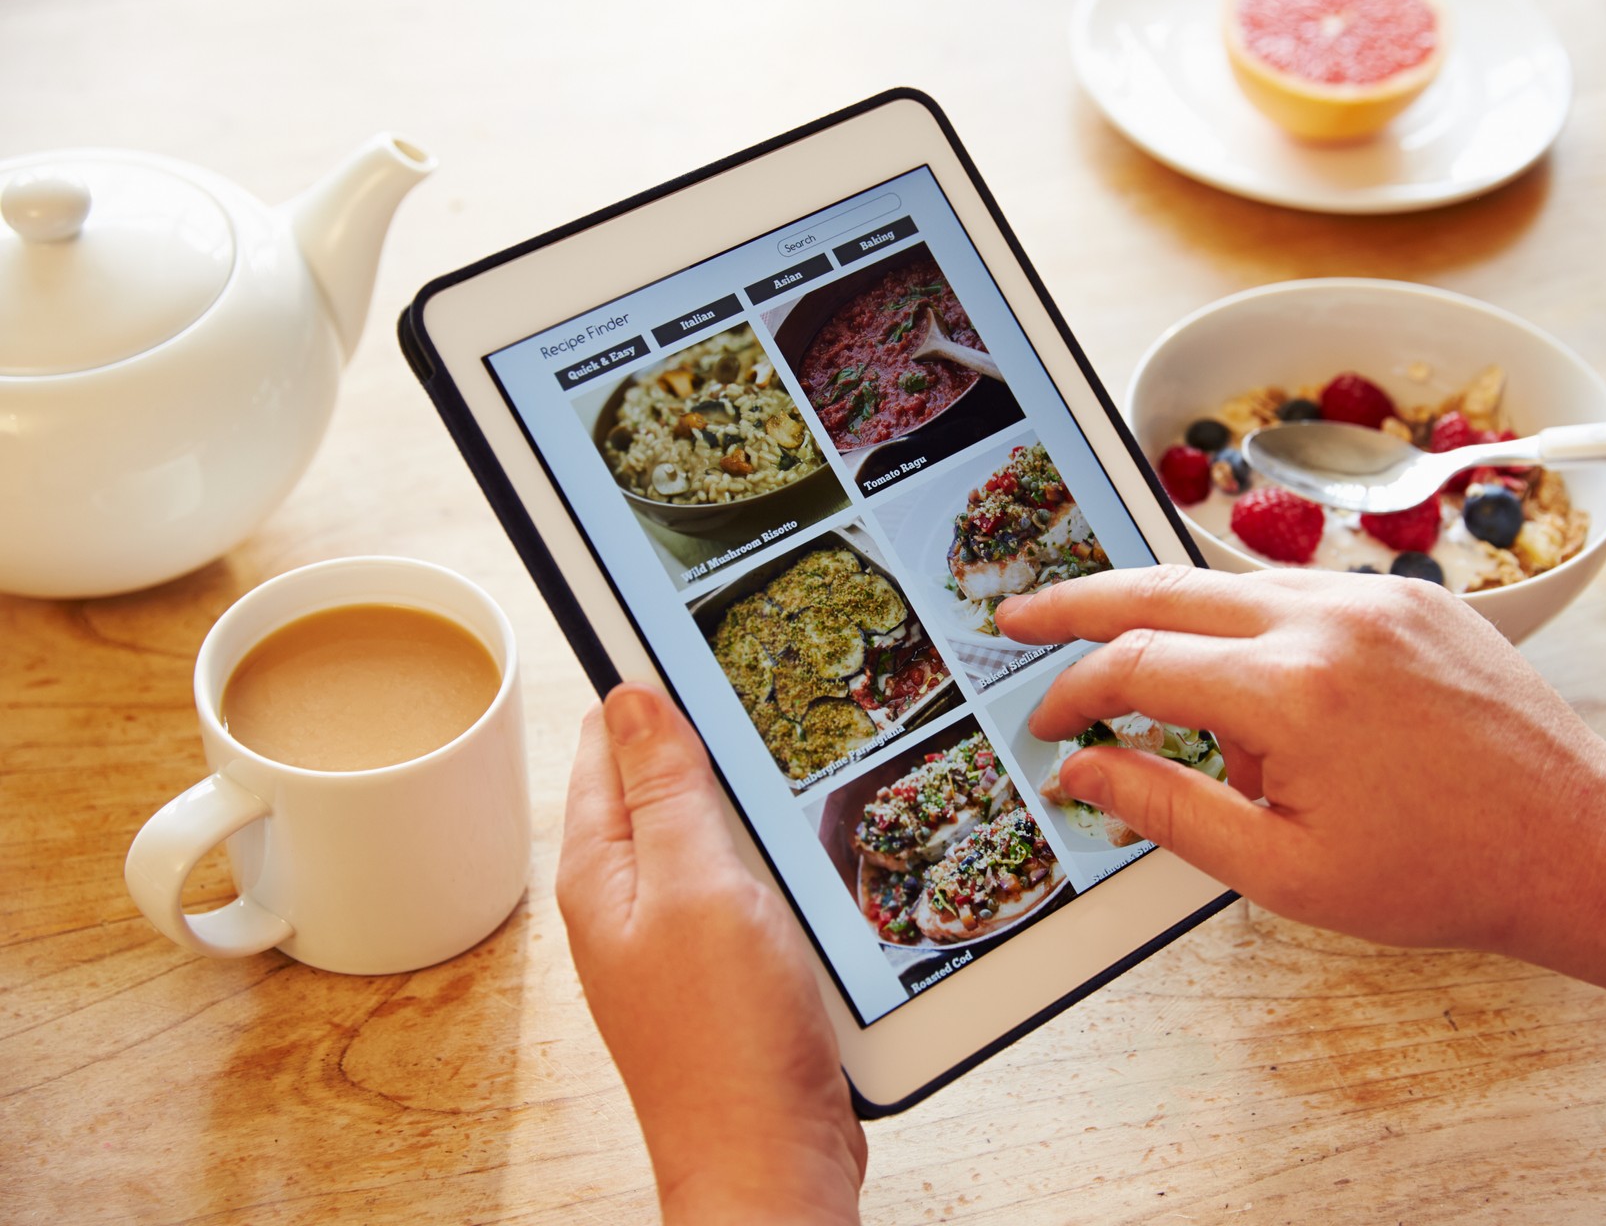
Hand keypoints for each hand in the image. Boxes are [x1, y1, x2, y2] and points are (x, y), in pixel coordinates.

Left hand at [557, 682, 865, 1225]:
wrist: (771, 1162)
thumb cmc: (728, 1041)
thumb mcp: (698, 888)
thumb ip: (665, 790)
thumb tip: (629, 695)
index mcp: (602, 870)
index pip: (606, 742)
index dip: (649, 685)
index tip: (700, 635)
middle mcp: (629, 898)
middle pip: (659, 781)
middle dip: (705, 737)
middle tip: (767, 691)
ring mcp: (677, 935)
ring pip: (708, 831)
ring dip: (746, 798)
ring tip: (797, 755)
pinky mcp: (726, 967)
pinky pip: (742, 882)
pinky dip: (773, 853)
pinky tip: (812, 843)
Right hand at [995, 565, 1605, 960]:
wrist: (1577, 843)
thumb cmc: (1441, 873)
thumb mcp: (1282, 871)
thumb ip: (1166, 810)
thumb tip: (1083, 771)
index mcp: (1291, 691)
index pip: (1138, 664)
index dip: (1075, 693)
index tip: (1050, 726)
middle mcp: (1328, 620)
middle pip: (1162, 586)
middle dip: (1078, 603)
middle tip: (1020, 615)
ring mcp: (1374, 597)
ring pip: (1227, 582)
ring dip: (1173, 623)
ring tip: (1156, 692)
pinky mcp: (1408, 597)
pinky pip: (1297, 594)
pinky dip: (1253, 630)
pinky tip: (1265, 702)